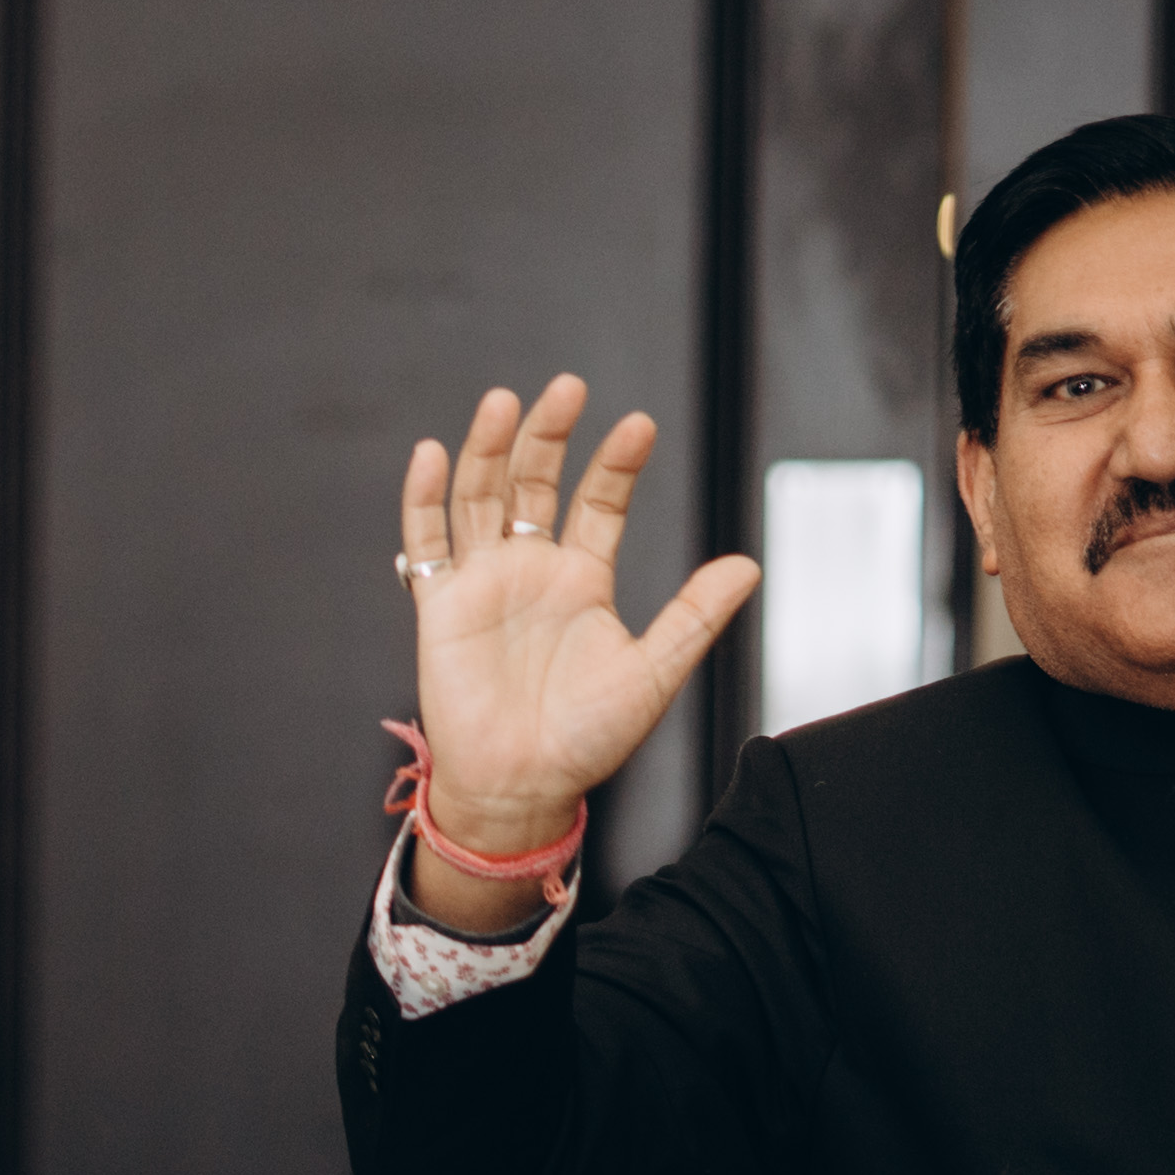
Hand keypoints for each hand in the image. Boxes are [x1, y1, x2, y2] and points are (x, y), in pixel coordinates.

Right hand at [395, 375, 756, 869]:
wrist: (522, 785)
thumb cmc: (587, 738)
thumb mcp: (653, 672)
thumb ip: (694, 615)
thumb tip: (749, 564)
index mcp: (582, 579)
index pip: (598, 502)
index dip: (615, 464)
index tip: (638, 426)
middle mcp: (529, 570)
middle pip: (533, 483)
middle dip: (549, 435)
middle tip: (568, 388)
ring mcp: (482, 583)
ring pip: (479, 498)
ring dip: (489, 449)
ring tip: (505, 401)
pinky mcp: (439, 604)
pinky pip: (426, 541)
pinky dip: (425, 497)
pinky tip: (435, 454)